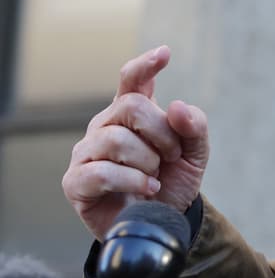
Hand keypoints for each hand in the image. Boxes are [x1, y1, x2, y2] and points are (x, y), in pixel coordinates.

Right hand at [62, 46, 209, 240]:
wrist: (161, 223)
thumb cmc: (172, 183)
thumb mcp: (195, 154)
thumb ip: (194, 127)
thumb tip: (177, 106)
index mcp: (132, 114)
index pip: (132, 80)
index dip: (145, 65)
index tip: (165, 53)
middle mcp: (105, 126)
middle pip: (131, 106)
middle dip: (162, 132)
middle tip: (173, 156)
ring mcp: (87, 153)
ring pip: (116, 138)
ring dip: (148, 160)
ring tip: (156, 177)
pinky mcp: (76, 182)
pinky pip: (102, 171)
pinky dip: (132, 180)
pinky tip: (147, 188)